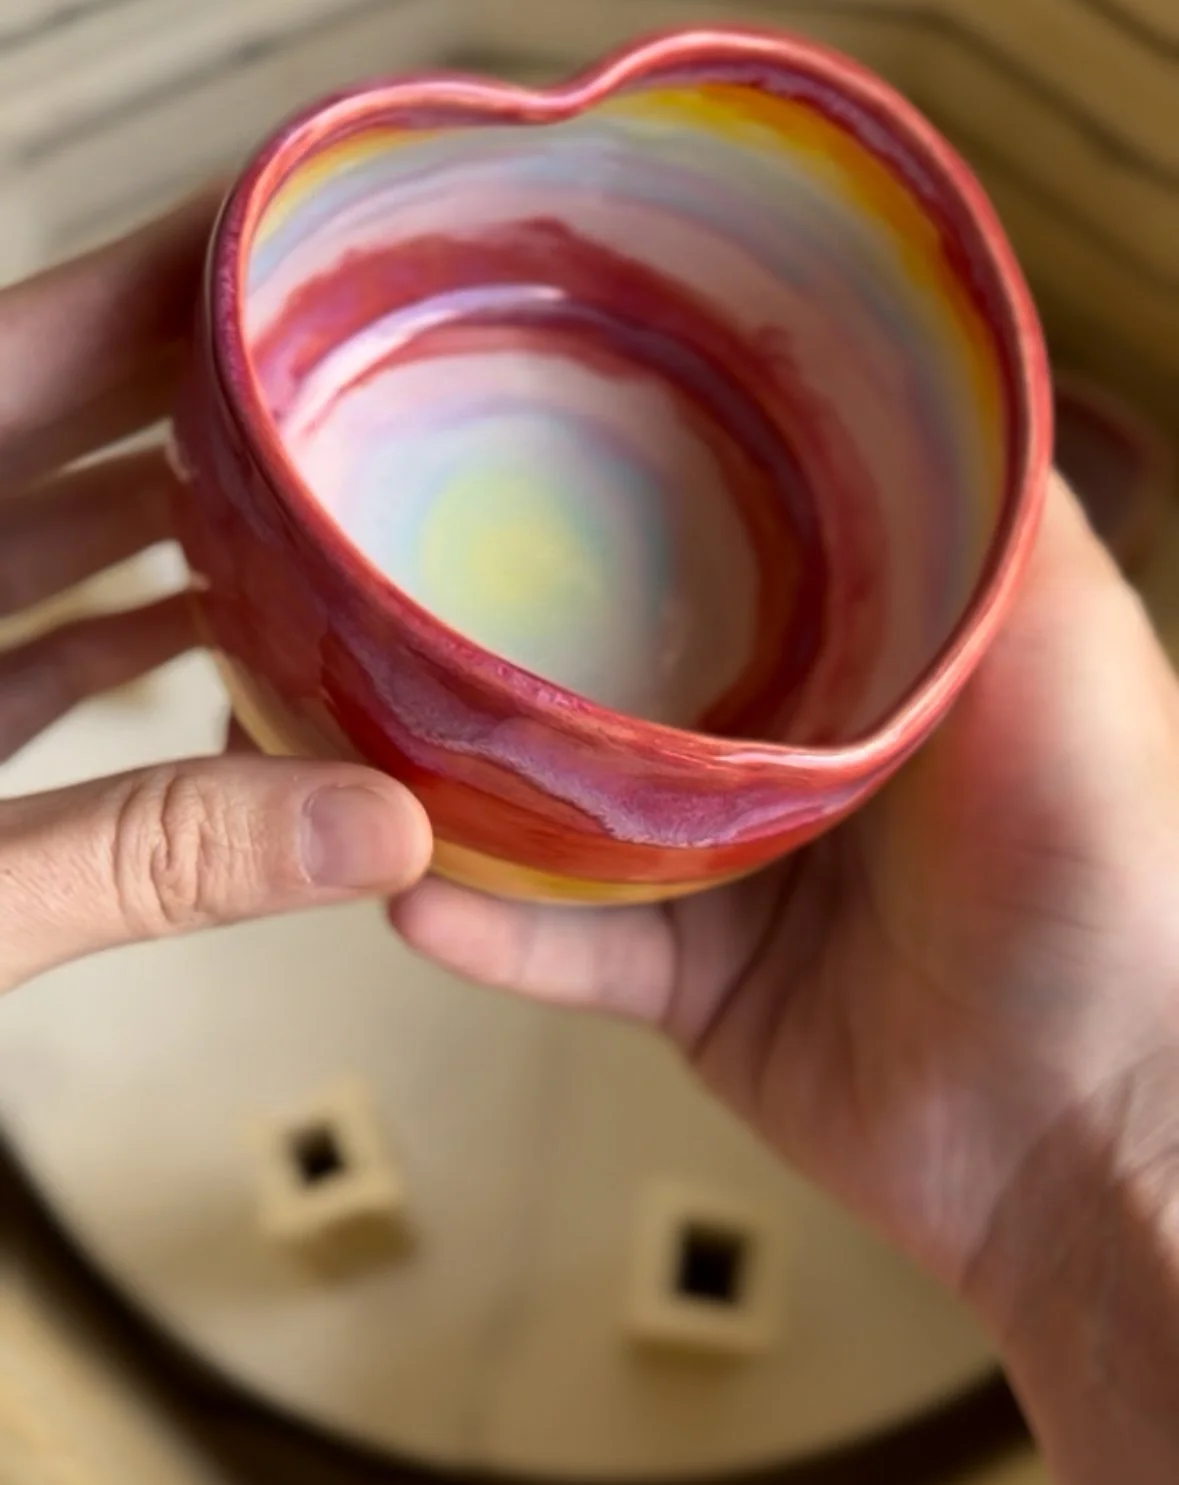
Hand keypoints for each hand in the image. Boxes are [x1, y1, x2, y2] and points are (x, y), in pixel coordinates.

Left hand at [0, 201, 430, 994]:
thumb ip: (146, 853)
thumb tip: (370, 825)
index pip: (23, 347)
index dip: (152, 271)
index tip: (270, 217)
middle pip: (47, 418)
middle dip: (198, 377)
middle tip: (350, 344)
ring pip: (39, 527)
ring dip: (174, 505)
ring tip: (318, 479)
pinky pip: (22, 645)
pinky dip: (120, 635)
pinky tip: (221, 634)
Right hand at [393, 474, 1178, 1309]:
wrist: (1095, 1123)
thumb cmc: (1108, 863)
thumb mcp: (1071, 642)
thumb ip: (1007, 515)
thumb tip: (955, 361)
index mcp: (873, 657)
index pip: (735, 541)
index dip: (649, 474)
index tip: (544, 391)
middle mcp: (792, 750)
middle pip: (623, 670)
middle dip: (516, 623)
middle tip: (393, 549)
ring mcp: (733, 872)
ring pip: (565, 809)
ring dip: (463, 779)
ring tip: (345, 719)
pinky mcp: (695, 988)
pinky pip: (567, 952)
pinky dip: (489, 928)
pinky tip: (409, 890)